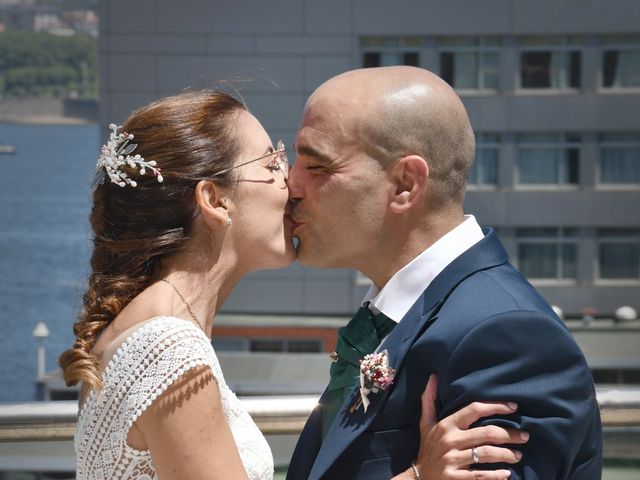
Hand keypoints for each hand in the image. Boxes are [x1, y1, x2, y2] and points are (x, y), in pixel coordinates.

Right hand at [409, 375, 527, 478]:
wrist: (418, 478)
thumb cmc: (427, 448)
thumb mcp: (425, 424)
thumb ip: (429, 400)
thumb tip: (433, 377)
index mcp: (446, 425)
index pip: (474, 410)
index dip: (495, 406)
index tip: (513, 407)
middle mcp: (450, 440)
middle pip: (486, 433)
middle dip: (510, 434)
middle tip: (525, 436)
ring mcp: (452, 460)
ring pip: (487, 454)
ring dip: (507, 455)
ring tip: (518, 455)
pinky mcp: (455, 478)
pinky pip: (481, 475)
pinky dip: (496, 475)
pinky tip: (507, 474)